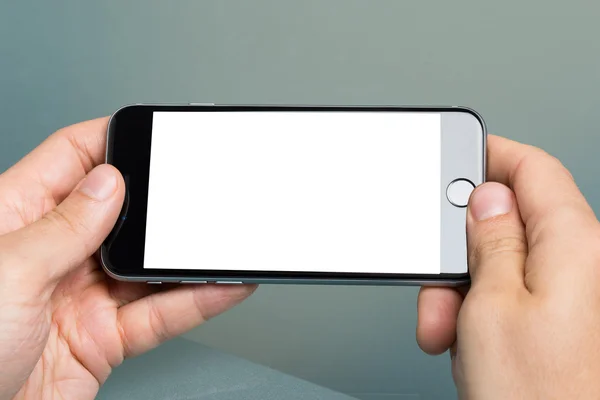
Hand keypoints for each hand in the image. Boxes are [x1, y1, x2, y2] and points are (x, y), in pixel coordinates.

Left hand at [0, 118, 256, 399]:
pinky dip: (195, 302)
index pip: (70, 158)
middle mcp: (52, 254)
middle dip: (161, 202)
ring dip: (186, 257)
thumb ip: (65, 227)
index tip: (152, 132)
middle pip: (120, 212)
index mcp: (16, 218)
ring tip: (221, 242)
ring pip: (147, 266)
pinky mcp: (104, 338)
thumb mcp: (7, 273)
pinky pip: (159, 315)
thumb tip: (110, 182)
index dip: (112, 141)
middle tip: (198, 191)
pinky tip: (222, 286)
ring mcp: (82, 296)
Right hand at [417, 135, 599, 397]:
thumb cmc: (540, 397)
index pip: (534, 170)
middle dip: (462, 249)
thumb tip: (487, 197)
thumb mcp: (490, 306)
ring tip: (446, 331)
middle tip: (437, 284)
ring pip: (503, 265)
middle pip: (511, 223)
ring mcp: (573, 297)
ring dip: (462, 290)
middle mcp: (583, 266)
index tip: (458, 157)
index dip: (493, 156)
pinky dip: (478, 313)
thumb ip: (490, 240)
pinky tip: (465, 344)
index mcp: (575, 245)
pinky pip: (511, 297)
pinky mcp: (560, 325)